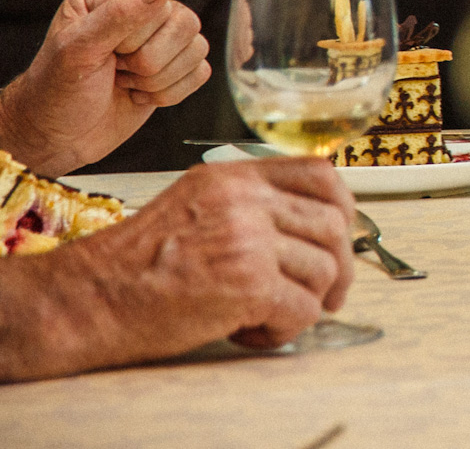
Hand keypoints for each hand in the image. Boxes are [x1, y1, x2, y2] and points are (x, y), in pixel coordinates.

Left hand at [0, 0, 209, 175]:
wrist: (58, 138)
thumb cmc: (56, 92)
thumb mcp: (78, 50)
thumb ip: (118, 15)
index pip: (159, 6)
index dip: (136, 39)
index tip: (105, 55)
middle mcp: (140, 11)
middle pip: (186, 26)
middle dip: (149, 62)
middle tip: (116, 70)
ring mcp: (160, 40)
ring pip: (198, 49)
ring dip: (158, 81)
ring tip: (125, 82)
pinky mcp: (174, 68)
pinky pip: (201, 73)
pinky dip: (170, 94)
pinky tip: (139, 94)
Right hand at [0, 157, 356, 379]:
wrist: (88, 300)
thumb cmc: (133, 265)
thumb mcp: (194, 207)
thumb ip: (248, 206)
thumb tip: (308, 229)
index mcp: (233, 177)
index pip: (320, 175)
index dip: (344, 208)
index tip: (343, 235)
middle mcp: (245, 201)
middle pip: (332, 225)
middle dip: (340, 267)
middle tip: (326, 295)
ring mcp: (249, 240)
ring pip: (324, 270)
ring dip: (307, 303)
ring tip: (267, 317)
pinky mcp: (249, 284)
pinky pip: (302, 310)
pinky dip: (285, 330)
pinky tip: (251, 332)